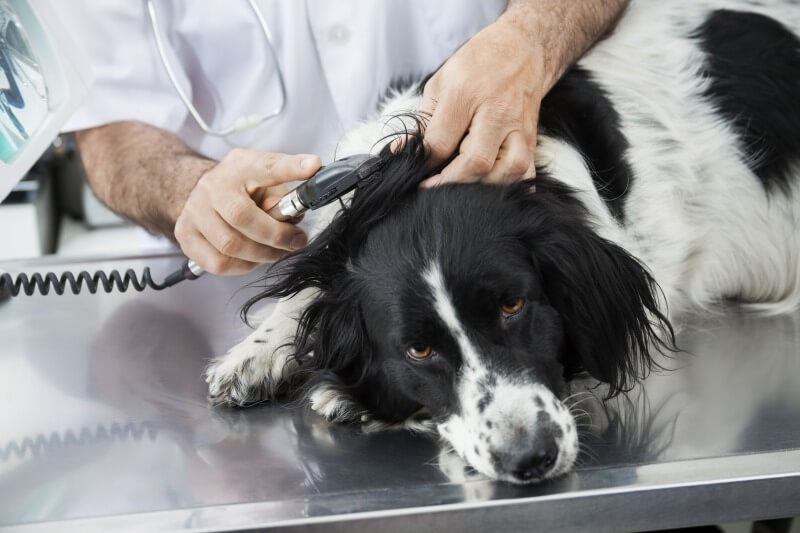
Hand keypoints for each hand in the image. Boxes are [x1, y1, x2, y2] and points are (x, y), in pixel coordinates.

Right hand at [174, 149, 320, 274]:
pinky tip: (252, 259)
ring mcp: (195, 209)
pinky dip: (242, 267)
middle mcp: (213, 186)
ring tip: (275, 252)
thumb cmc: (243, 189)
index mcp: (241, 166)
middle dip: (276, 236)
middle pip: (241, 216)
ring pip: (230, 245)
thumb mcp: (266, 181)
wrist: (204, 193)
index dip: (290, 168)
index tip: (313, 167)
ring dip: (261, 255)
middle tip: (296, 241)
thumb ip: (283, 195)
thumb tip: (294, 216)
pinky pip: (218, 263)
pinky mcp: (185, 233)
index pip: (266, 166)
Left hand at [419, 17, 551, 187]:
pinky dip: (512, 184)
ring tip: (463, 185)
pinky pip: (527, 170)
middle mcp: (496, 112)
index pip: (442, 141)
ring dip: (483, 185)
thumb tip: (403, 151)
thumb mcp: (441, 82)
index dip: (425, 162)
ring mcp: (519, 126)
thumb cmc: (478, 64)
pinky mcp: (532, 137)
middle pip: (477, 161)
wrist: (523, 47)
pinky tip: (493, 187)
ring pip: (508, 171)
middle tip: (435, 187)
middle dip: (452, 182)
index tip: (417, 172)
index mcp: (466, 94)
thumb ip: (423, 120)